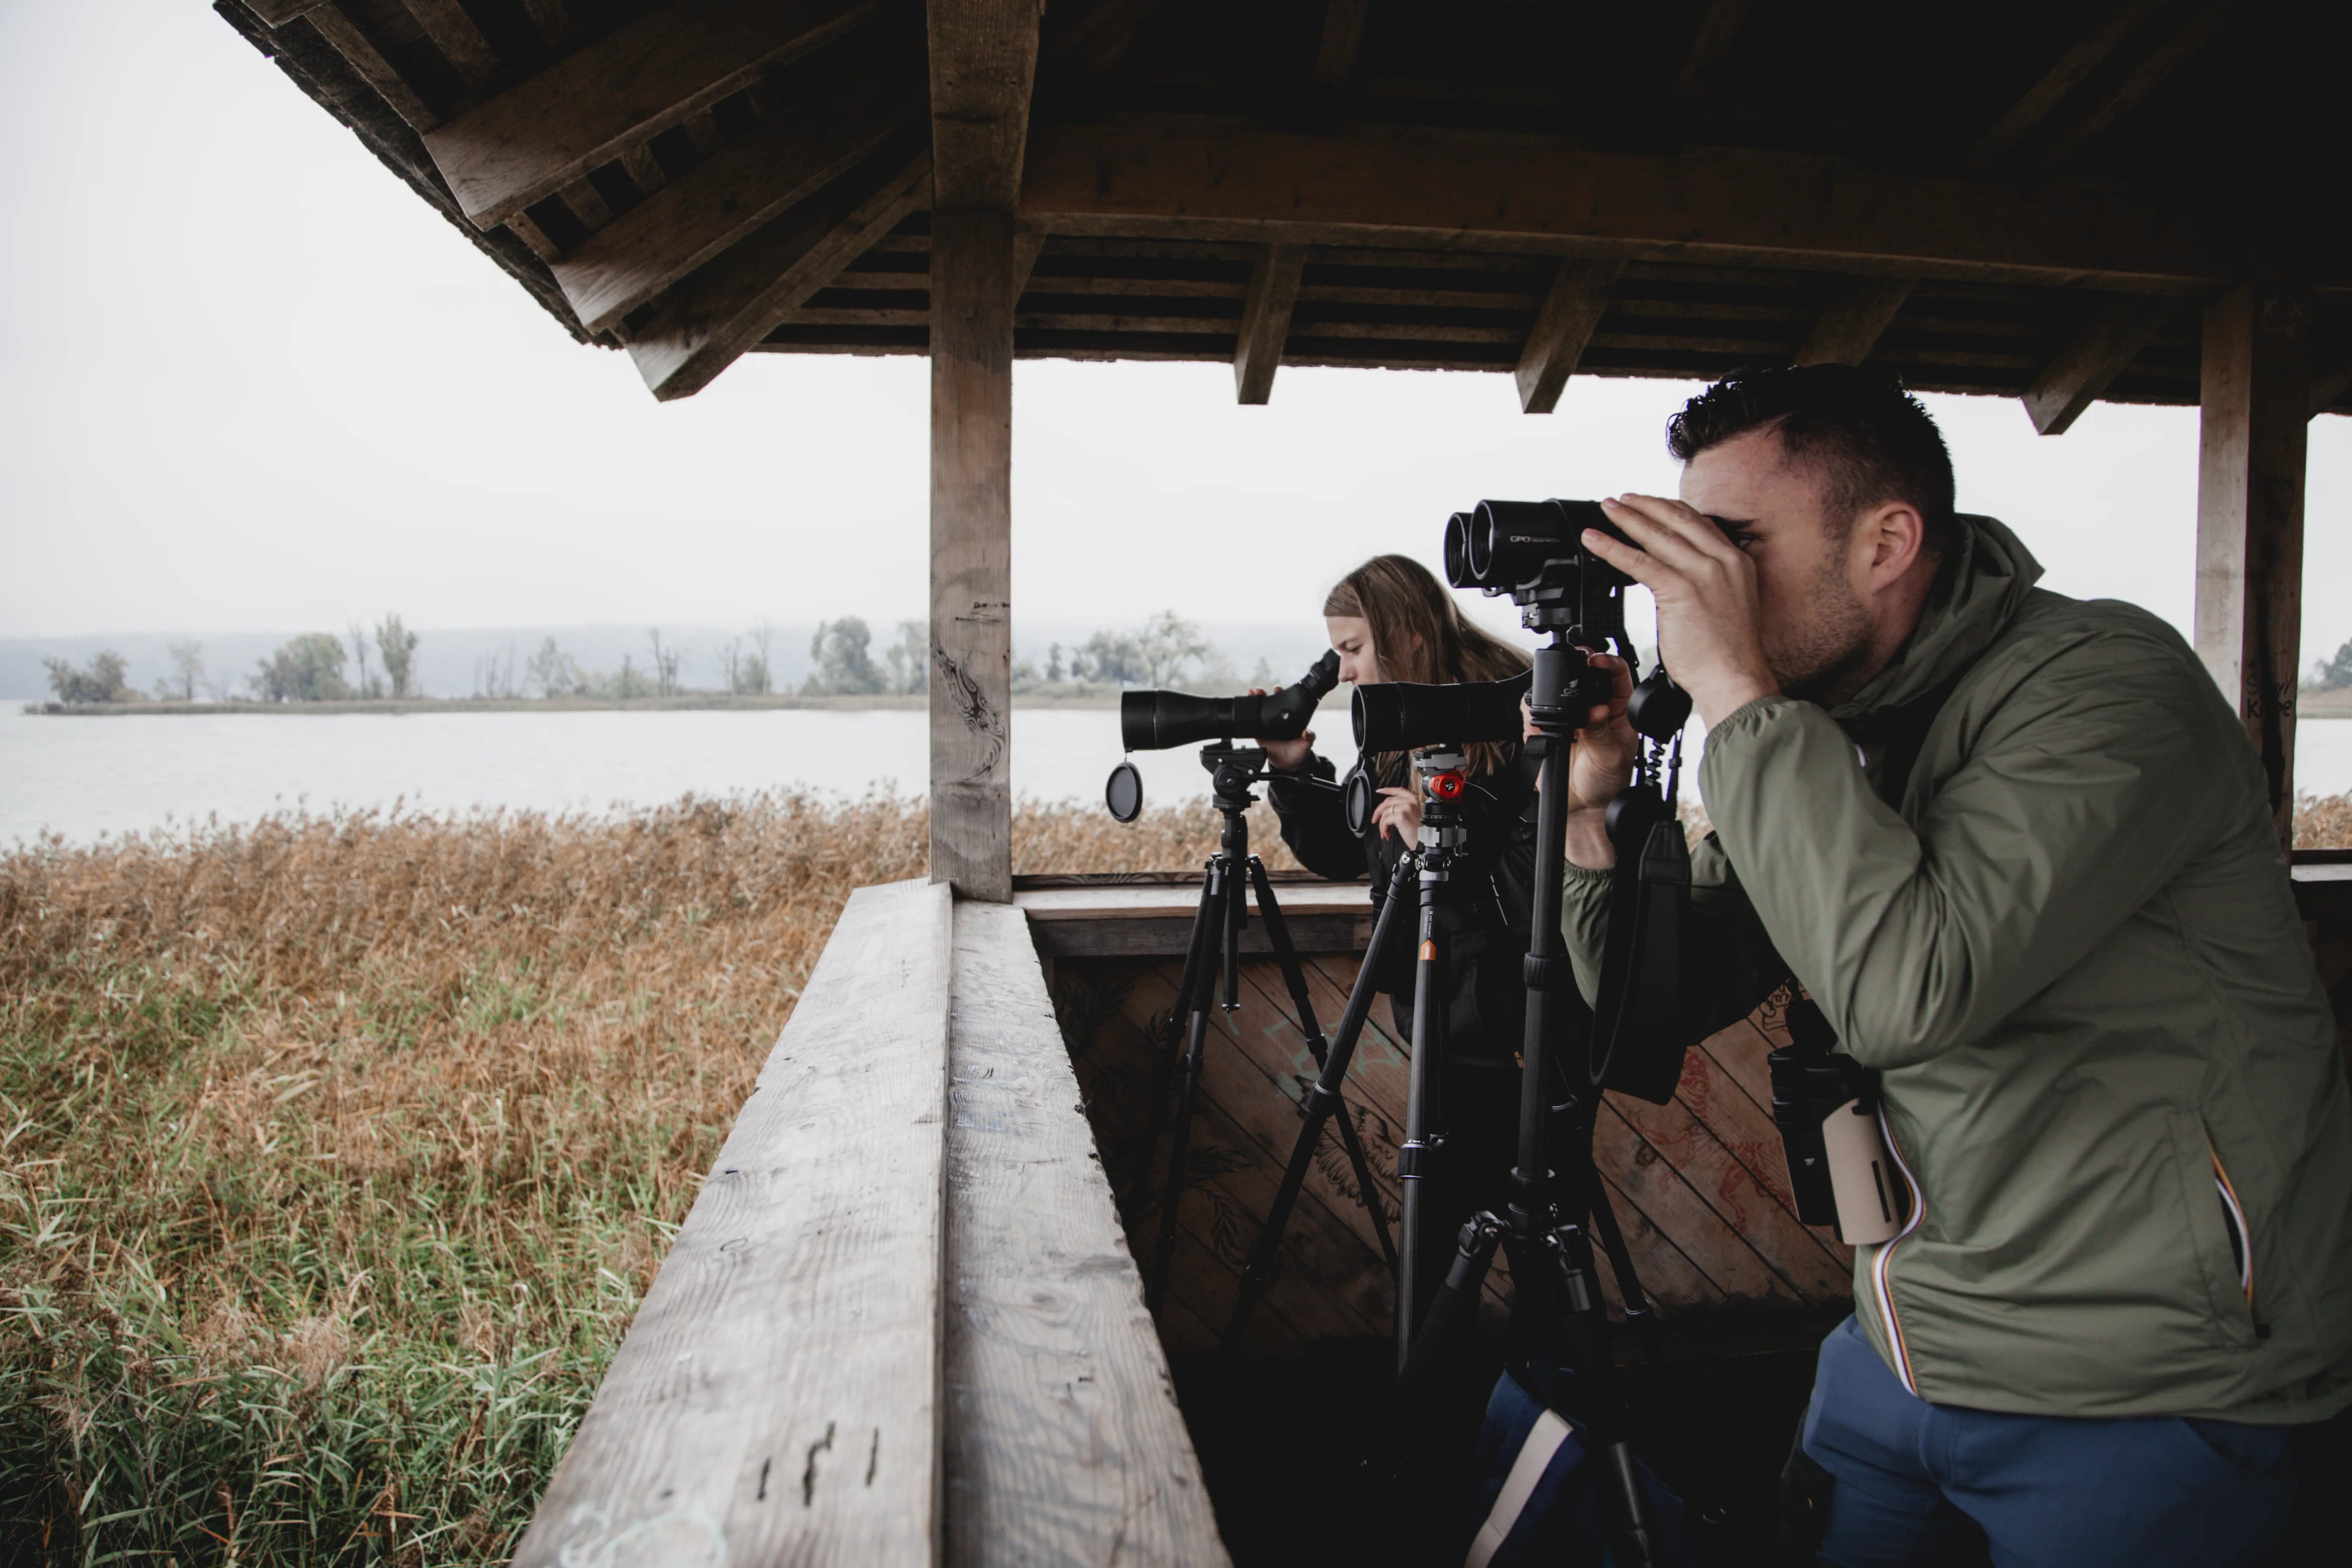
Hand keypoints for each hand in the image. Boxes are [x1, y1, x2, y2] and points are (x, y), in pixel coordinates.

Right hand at [1250, 688, 1315, 769]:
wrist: (1287, 764)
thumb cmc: (1298, 752)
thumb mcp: (1306, 745)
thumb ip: (1308, 738)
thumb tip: (1307, 732)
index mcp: (1289, 719)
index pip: (1285, 702)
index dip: (1280, 694)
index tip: (1277, 689)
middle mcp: (1278, 720)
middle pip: (1270, 703)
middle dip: (1264, 694)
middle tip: (1259, 690)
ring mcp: (1268, 726)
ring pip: (1260, 710)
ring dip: (1255, 700)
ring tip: (1251, 693)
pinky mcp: (1259, 734)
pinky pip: (1253, 723)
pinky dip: (1248, 715)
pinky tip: (1244, 708)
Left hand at [1371, 786, 1421, 844]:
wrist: (1429, 840)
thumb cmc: (1423, 832)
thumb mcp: (1415, 816)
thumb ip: (1405, 809)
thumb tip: (1389, 811)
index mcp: (1415, 799)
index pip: (1399, 790)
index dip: (1387, 790)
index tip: (1379, 791)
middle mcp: (1411, 801)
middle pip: (1388, 801)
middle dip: (1378, 811)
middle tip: (1375, 820)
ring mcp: (1406, 807)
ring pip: (1385, 812)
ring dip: (1382, 824)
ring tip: (1385, 832)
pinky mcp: (1401, 816)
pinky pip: (1385, 821)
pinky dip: (1383, 829)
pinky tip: (1387, 834)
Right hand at [1553, 654, 1636, 868]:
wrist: (1583, 807)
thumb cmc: (1607, 782)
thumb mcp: (1611, 756)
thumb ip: (1601, 732)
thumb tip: (1596, 711)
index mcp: (1617, 710)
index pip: (1617, 674)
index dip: (1608, 662)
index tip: (1597, 660)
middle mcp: (1594, 709)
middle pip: (1583, 677)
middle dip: (1574, 671)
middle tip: (1569, 669)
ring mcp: (1569, 718)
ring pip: (1556, 691)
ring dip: (1550, 693)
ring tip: (1551, 703)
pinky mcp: (1546, 729)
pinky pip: (1533, 713)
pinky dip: (1531, 713)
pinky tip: (1539, 721)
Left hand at [1584, 495, 1778, 728]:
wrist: (1734, 678)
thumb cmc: (1728, 651)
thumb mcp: (1726, 602)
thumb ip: (1706, 581)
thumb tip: (1675, 575)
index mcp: (1735, 561)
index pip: (1698, 522)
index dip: (1668, 509)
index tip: (1648, 503)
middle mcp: (1723, 561)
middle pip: (1677, 519)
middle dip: (1644, 505)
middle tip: (1621, 499)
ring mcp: (1703, 573)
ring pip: (1657, 535)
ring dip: (1626, 518)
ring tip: (1606, 510)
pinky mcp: (1681, 590)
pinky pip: (1639, 562)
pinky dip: (1612, 548)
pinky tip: (1595, 541)